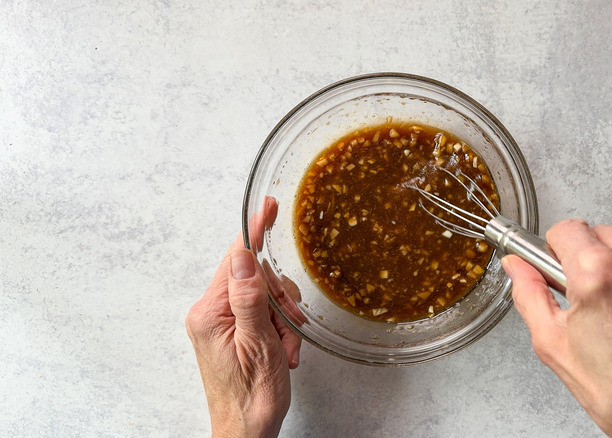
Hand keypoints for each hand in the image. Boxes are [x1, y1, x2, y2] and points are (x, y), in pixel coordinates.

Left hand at [186, 197, 301, 436]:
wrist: (247, 431)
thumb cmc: (251, 398)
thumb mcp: (258, 344)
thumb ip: (249, 298)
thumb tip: (242, 255)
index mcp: (210, 312)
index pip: (235, 259)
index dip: (254, 232)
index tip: (269, 207)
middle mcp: (211, 312)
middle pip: (256, 277)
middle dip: (281, 301)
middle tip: (288, 327)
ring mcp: (222, 322)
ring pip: (266, 295)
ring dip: (283, 320)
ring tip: (285, 349)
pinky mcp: (233, 330)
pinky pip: (264, 312)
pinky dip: (280, 329)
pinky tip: (282, 351)